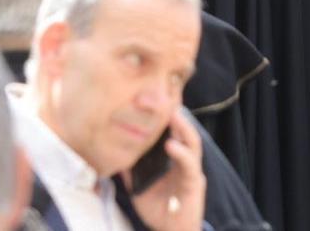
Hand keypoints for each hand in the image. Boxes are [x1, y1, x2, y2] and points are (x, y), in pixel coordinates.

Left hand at [125, 108, 205, 230]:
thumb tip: (115, 155)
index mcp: (174, 161)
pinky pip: (190, 165)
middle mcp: (185, 163)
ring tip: (173, 115)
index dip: (169, 118)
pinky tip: (171, 145)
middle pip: (185, 133)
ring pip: (193, 144)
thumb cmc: (158, 211)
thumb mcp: (138, 188)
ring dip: (184, 128)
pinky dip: (181, 153)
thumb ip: (131, 172)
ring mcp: (192, 172)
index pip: (174, 134)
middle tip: (167, 99)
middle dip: (178, 116)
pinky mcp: (195, 184)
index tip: (160, 99)